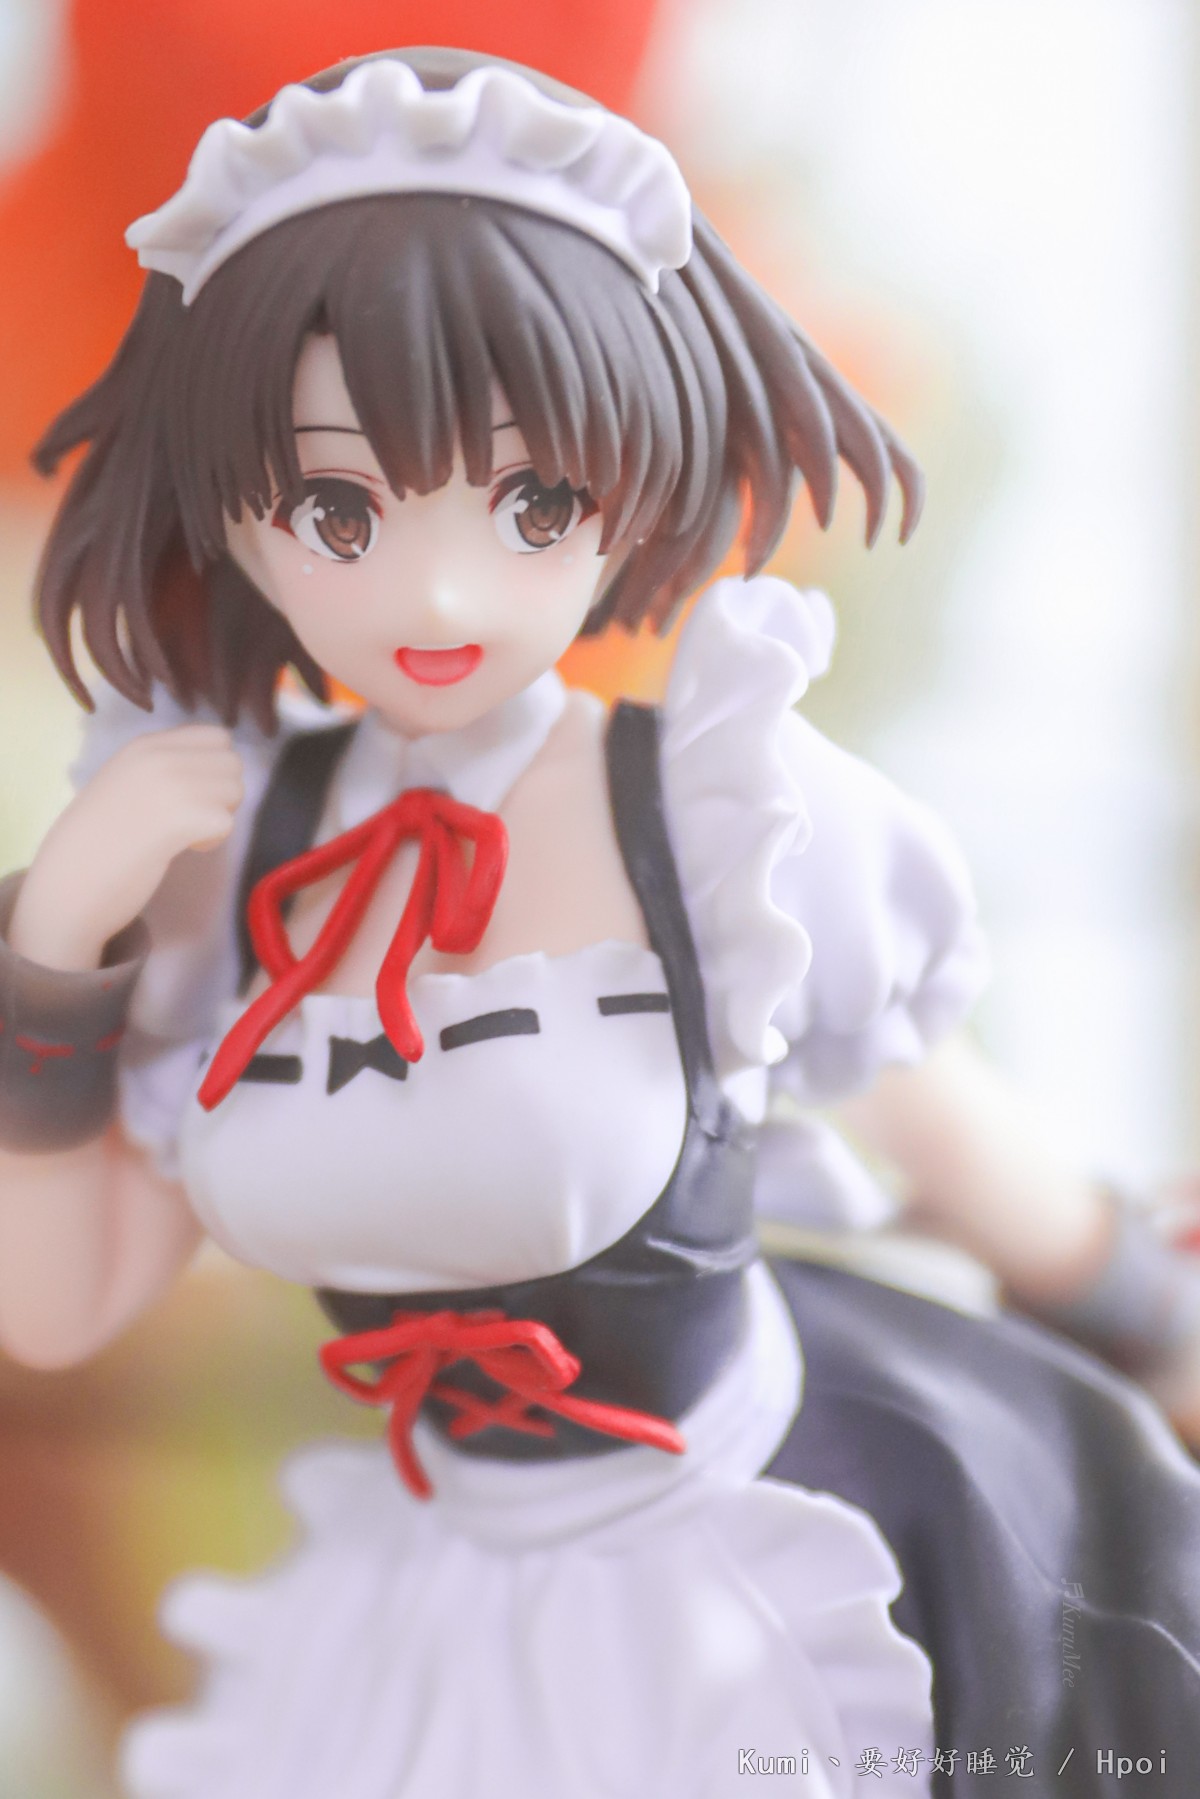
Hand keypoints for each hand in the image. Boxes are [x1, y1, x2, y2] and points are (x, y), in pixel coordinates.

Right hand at [11, 726, 244, 969]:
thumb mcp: (124, 783)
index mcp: (144, 745)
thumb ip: (162, 769)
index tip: (192, 793)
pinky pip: (226, 822)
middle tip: (193, 818)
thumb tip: (210, 770)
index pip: (216, 736)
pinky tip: (184, 849)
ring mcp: (171, 784)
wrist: (67, 884)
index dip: (215, 768)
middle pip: (232, 762)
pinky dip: (213, 840)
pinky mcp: (181, 818)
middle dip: (223, 793)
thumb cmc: (95, 841)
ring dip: (219, 816)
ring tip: (185, 835)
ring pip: (234, 789)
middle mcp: (159, 756)